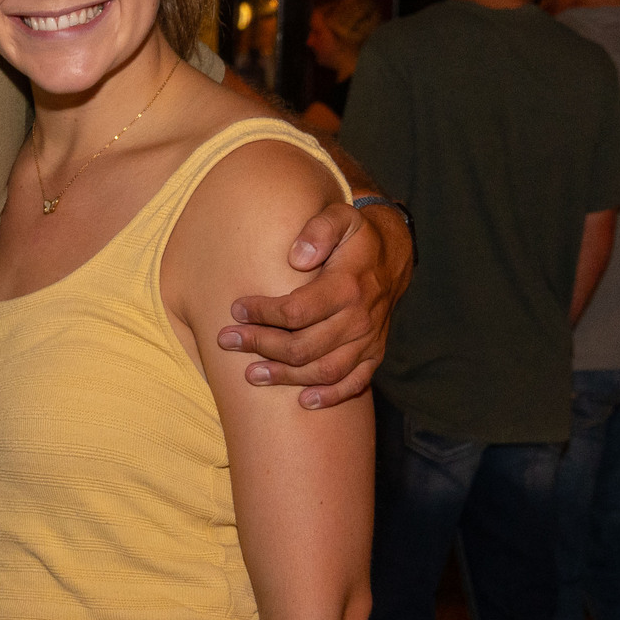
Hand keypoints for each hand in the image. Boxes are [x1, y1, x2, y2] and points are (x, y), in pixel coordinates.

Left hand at [221, 199, 404, 408]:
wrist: (392, 255)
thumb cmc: (355, 237)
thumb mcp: (339, 218)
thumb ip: (318, 230)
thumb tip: (296, 257)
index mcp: (347, 286)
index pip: (296, 312)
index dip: (262, 313)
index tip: (236, 309)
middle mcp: (359, 319)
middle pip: (303, 346)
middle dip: (260, 345)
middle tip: (227, 340)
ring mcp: (368, 340)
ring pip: (323, 371)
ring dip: (284, 376)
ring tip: (250, 374)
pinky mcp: (373, 354)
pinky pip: (354, 383)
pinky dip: (330, 397)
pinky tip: (303, 402)